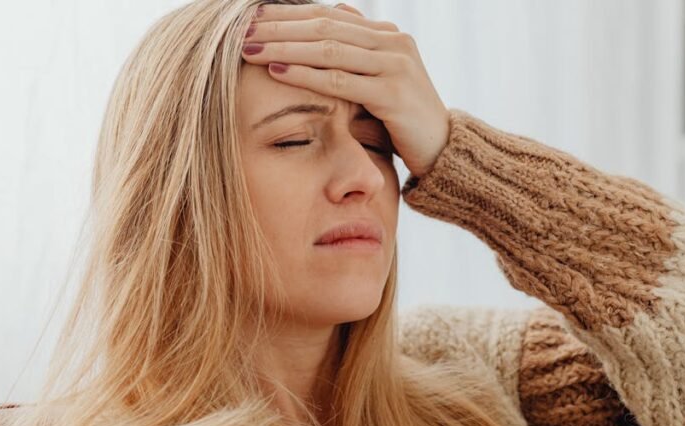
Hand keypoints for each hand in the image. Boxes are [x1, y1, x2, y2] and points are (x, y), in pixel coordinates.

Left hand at [242, 3, 450, 176]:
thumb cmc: (404, 120)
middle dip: (279, 27)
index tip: (251, 17)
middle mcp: (393, 42)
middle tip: (241, 30)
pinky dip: (305, 74)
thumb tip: (331, 17)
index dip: (288, 14)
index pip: (328, 15)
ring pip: (329, 49)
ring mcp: (396, 66)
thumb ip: (358, 51)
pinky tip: (278, 71)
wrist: (443, 151)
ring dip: (285, 46)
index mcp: (387, 35)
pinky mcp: (393, 94)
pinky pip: (340, 80)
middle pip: (324, 26)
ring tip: (250, 49)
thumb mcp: (380, 81)